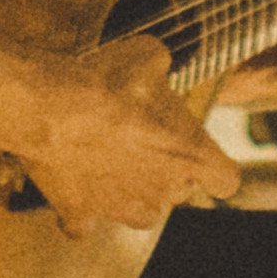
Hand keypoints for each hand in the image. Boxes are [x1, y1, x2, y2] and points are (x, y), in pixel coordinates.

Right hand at [21, 30, 246, 235]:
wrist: (51, 108)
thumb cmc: (107, 82)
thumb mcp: (148, 55)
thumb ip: (161, 70)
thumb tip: (156, 69)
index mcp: (189, 153)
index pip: (225, 178)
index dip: (216, 168)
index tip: (206, 159)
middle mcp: (162, 190)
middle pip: (180, 190)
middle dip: (168, 170)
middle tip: (144, 140)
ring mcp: (121, 208)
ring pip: (142, 214)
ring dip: (134, 194)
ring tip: (115, 165)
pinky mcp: (81, 215)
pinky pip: (86, 223)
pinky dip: (82, 208)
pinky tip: (74, 183)